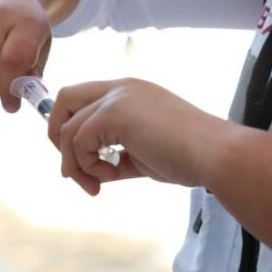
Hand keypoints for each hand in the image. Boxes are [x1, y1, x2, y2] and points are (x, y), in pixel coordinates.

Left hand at [47, 78, 225, 195]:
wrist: (213, 154)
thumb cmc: (188, 157)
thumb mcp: (143, 155)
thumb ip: (116, 156)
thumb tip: (92, 173)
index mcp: (131, 93)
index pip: (84, 100)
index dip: (73, 129)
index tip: (82, 164)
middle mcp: (121, 88)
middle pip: (65, 99)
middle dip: (58, 136)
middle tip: (72, 169)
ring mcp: (117, 97)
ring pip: (69, 128)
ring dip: (76, 163)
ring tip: (99, 183)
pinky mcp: (114, 112)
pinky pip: (78, 141)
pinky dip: (87, 165)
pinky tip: (111, 176)